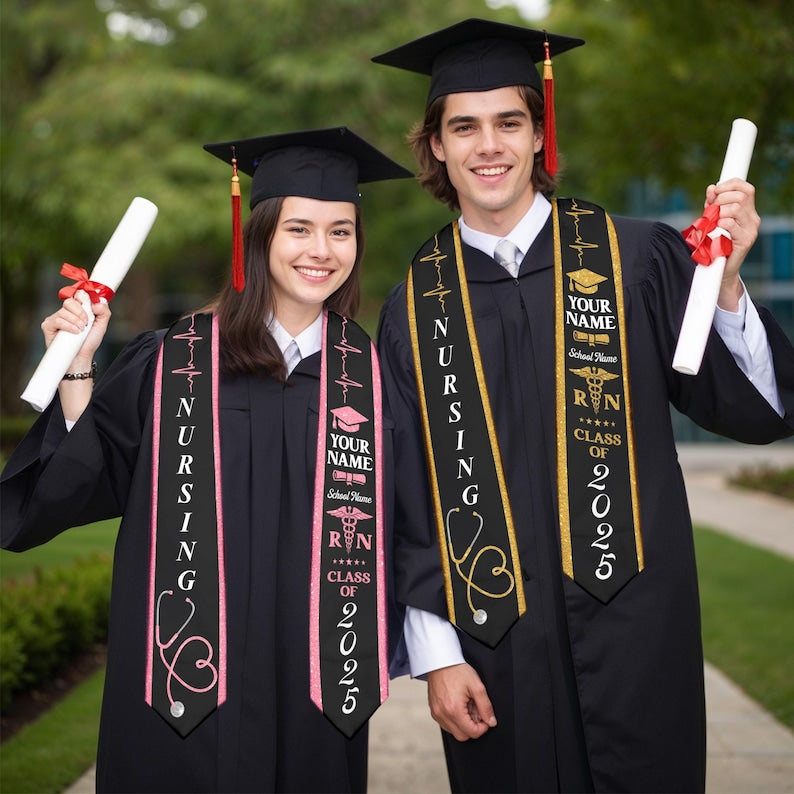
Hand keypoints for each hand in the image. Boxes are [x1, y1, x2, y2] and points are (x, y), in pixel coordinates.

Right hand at [42, 296, 110, 367]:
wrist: (81, 357)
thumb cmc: (89, 342)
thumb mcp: (101, 325)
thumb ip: (104, 311)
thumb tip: (98, 302)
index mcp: (77, 308)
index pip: (78, 295)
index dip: (85, 299)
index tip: (91, 308)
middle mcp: (65, 311)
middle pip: (70, 301)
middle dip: (81, 312)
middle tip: (86, 323)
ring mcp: (55, 318)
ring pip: (64, 311)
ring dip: (76, 321)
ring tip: (80, 331)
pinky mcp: (48, 326)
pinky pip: (57, 320)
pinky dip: (68, 325)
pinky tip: (74, 332)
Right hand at [426, 662, 496, 740]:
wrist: (440, 661)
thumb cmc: (457, 670)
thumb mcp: (477, 686)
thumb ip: (486, 706)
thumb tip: (491, 721)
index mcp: (454, 710)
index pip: (472, 733)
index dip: (483, 727)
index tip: (484, 717)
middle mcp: (443, 714)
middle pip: (463, 736)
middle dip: (472, 727)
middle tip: (475, 711)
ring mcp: (436, 713)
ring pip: (454, 732)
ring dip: (463, 724)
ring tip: (466, 706)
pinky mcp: (433, 711)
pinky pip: (446, 724)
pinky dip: (454, 720)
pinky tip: (458, 706)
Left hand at [704, 178, 759, 310]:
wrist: (720, 269)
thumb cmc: (715, 244)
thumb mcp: (712, 219)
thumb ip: (712, 204)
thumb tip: (712, 188)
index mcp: (747, 211)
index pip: (746, 188)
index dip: (730, 185)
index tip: (715, 190)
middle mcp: (752, 219)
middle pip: (739, 196)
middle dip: (720, 199)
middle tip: (709, 210)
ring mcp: (751, 230)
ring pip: (735, 208)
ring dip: (718, 212)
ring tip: (711, 222)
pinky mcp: (745, 240)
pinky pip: (731, 224)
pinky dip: (719, 223)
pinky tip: (715, 229)